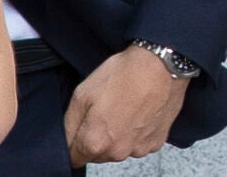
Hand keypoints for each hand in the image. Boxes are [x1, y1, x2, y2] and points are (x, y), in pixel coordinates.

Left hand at [64, 44, 189, 166]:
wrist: (160, 68)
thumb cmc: (122, 76)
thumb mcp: (82, 94)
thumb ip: (70, 124)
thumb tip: (66, 140)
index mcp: (96, 142)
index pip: (74, 158)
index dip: (71, 144)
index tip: (76, 131)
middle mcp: (118, 152)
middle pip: (96, 155)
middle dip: (93, 138)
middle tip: (100, 112)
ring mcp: (139, 149)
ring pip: (117, 150)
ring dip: (114, 136)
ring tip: (120, 109)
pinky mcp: (155, 143)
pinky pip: (136, 144)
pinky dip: (133, 133)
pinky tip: (135, 113)